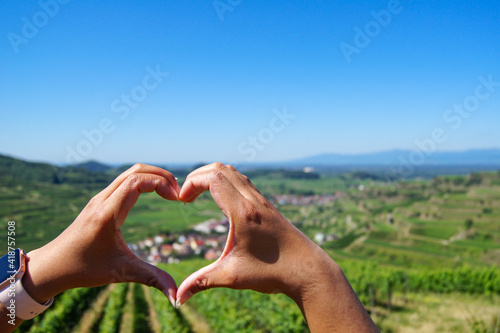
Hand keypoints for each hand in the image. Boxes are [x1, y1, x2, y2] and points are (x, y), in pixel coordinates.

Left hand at [23, 164, 180, 305]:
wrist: (52, 266)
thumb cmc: (83, 269)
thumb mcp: (121, 273)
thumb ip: (151, 279)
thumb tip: (177, 296)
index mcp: (108, 213)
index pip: (137, 181)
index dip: (161, 183)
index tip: (176, 200)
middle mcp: (102, 200)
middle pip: (136, 170)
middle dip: (162, 175)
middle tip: (178, 193)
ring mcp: (100, 198)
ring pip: (130, 173)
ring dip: (153, 177)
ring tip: (170, 193)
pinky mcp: (100, 201)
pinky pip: (124, 181)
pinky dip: (143, 181)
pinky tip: (154, 195)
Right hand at [176, 163, 378, 331]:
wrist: (308, 270)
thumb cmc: (273, 272)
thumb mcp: (233, 277)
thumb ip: (202, 282)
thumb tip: (178, 297)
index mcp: (243, 212)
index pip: (213, 178)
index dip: (191, 183)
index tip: (182, 201)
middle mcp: (253, 200)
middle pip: (221, 168)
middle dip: (197, 176)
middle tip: (186, 196)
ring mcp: (262, 201)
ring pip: (234, 172)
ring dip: (212, 176)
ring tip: (199, 195)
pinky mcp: (267, 206)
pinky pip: (243, 181)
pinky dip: (226, 182)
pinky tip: (221, 202)